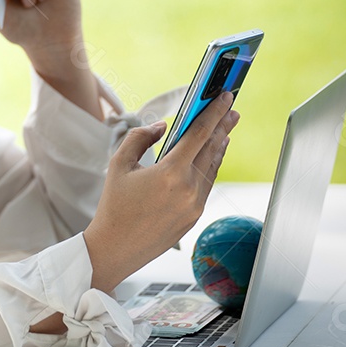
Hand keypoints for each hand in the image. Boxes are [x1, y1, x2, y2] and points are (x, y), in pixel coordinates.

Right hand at [83, 92, 238, 292]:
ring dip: (219, 146)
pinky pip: (207, 184)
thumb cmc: (113, 206)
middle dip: (223, 126)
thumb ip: (140, 137)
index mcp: (171, 173)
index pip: (200, 134)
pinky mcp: (195, 217)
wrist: (115, 249)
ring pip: (212, 168)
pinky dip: (211, 166)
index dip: (214, 112)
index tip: (225, 97)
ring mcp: (195, 205)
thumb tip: (161, 126)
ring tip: (225, 130)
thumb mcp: (119, 164)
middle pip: (212, 149)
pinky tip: (211, 158)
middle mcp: (189, 189)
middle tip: (232, 109)